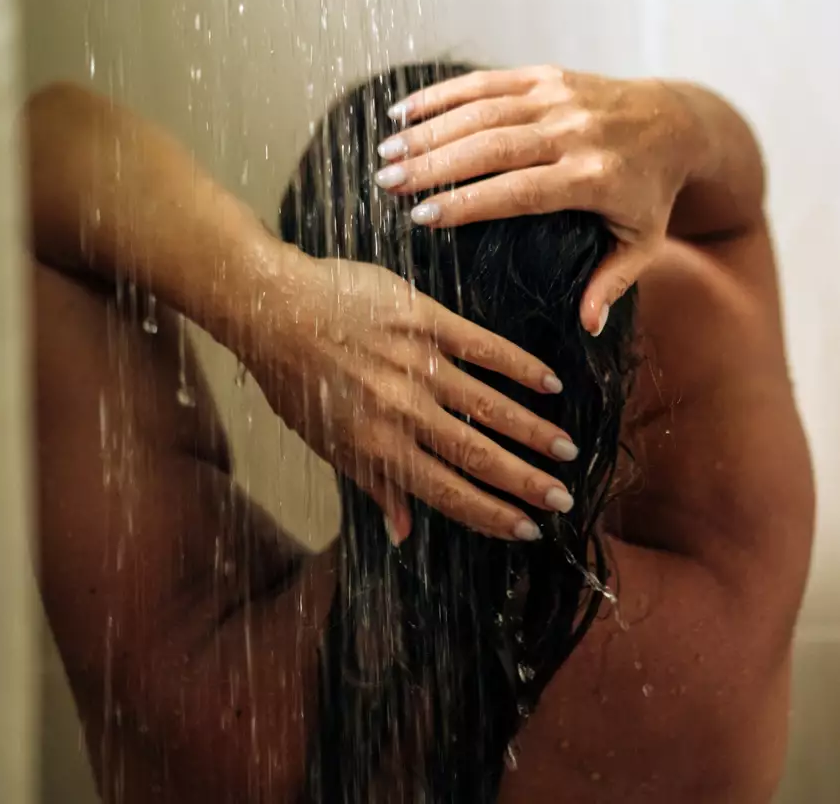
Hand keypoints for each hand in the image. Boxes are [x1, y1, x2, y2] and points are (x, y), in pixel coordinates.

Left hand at [246, 252, 579, 543]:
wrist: (273, 306)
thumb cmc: (295, 378)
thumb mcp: (325, 442)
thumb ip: (372, 485)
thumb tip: (404, 532)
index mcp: (377, 448)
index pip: (447, 492)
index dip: (492, 514)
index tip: (528, 530)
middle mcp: (402, 413)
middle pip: (478, 455)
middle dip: (526, 481)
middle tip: (564, 499)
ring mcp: (417, 364)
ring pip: (490, 406)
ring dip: (533, 431)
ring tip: (567, 450)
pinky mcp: (425, 319)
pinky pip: (483, 347)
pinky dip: (520, 366)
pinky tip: (551, 382)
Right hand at [370, 65, 701, 333]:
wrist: (675, 122)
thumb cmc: (651, 193)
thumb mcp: (641, 243)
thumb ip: (612, 283)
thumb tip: (587, 326)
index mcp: (594, 178)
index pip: (521, 190)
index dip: (469, 202)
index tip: (422, 218)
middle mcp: (575, 131)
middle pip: (492, 146)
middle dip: (434, 163)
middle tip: (386, 182)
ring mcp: (559, 97)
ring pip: (483, 110)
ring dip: (429, 129)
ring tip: (386, 152)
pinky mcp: (547, 75)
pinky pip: (488, 81)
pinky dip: (443, 95)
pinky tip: (404, 112)